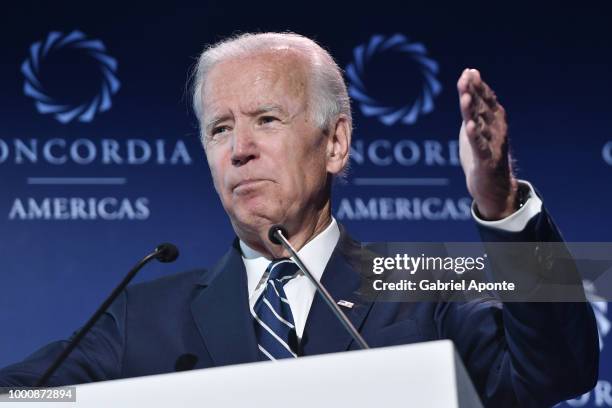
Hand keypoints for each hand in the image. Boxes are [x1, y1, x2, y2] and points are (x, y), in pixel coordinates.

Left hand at [457, 68, 517, 219]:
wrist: (493, 186)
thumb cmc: (483, 154)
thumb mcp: (475, 127)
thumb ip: (472, 106)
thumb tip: (467, 81)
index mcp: (494, 120)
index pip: (485, 100)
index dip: (477, 86)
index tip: (468, 72)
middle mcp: (496, 129)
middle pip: (482, 108)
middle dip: (473, 93)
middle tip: (466, 78)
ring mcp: (493, 144)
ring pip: (480, 124)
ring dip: (472, 111)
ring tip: (464, 97)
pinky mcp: (487, 160)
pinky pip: (480, 146)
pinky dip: (475, 136)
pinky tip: (469, 126)